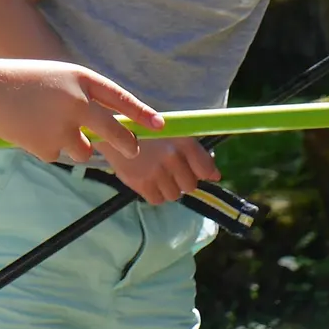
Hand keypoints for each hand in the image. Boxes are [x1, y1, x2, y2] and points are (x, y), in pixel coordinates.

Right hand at [0, 59, 163, 163]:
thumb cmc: (23, 80)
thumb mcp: (59, 78)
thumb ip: (84, 98)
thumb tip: (108, 127)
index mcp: (81, 79)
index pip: (120, 98)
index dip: (141, 113)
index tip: (160, 125)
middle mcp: (77, 103)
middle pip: (114, 132)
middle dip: (127, 145)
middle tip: (133, 150)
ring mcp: (62, 127)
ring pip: (85, 150)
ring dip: (76, 146)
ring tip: (46, 127)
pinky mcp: (46, 147)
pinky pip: (58, 155)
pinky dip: (47, 148)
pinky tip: (28, 131)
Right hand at [96, 137, 218, 204]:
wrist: (112, 129)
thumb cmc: (147, 130)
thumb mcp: (174, 132)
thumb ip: (196, 153)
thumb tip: (216, 176)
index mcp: (183, 140)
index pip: (205, 169)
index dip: (203, 174)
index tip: (197, 173)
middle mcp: (171, 156)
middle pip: (190, 185)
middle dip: (183, 181)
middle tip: (172, 171)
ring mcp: (155, 171)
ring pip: (174, 195)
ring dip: (169, 188)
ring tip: (158, 174)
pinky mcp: (139, 182)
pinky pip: (157, 200)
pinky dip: (155, 193)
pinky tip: (149, 180)